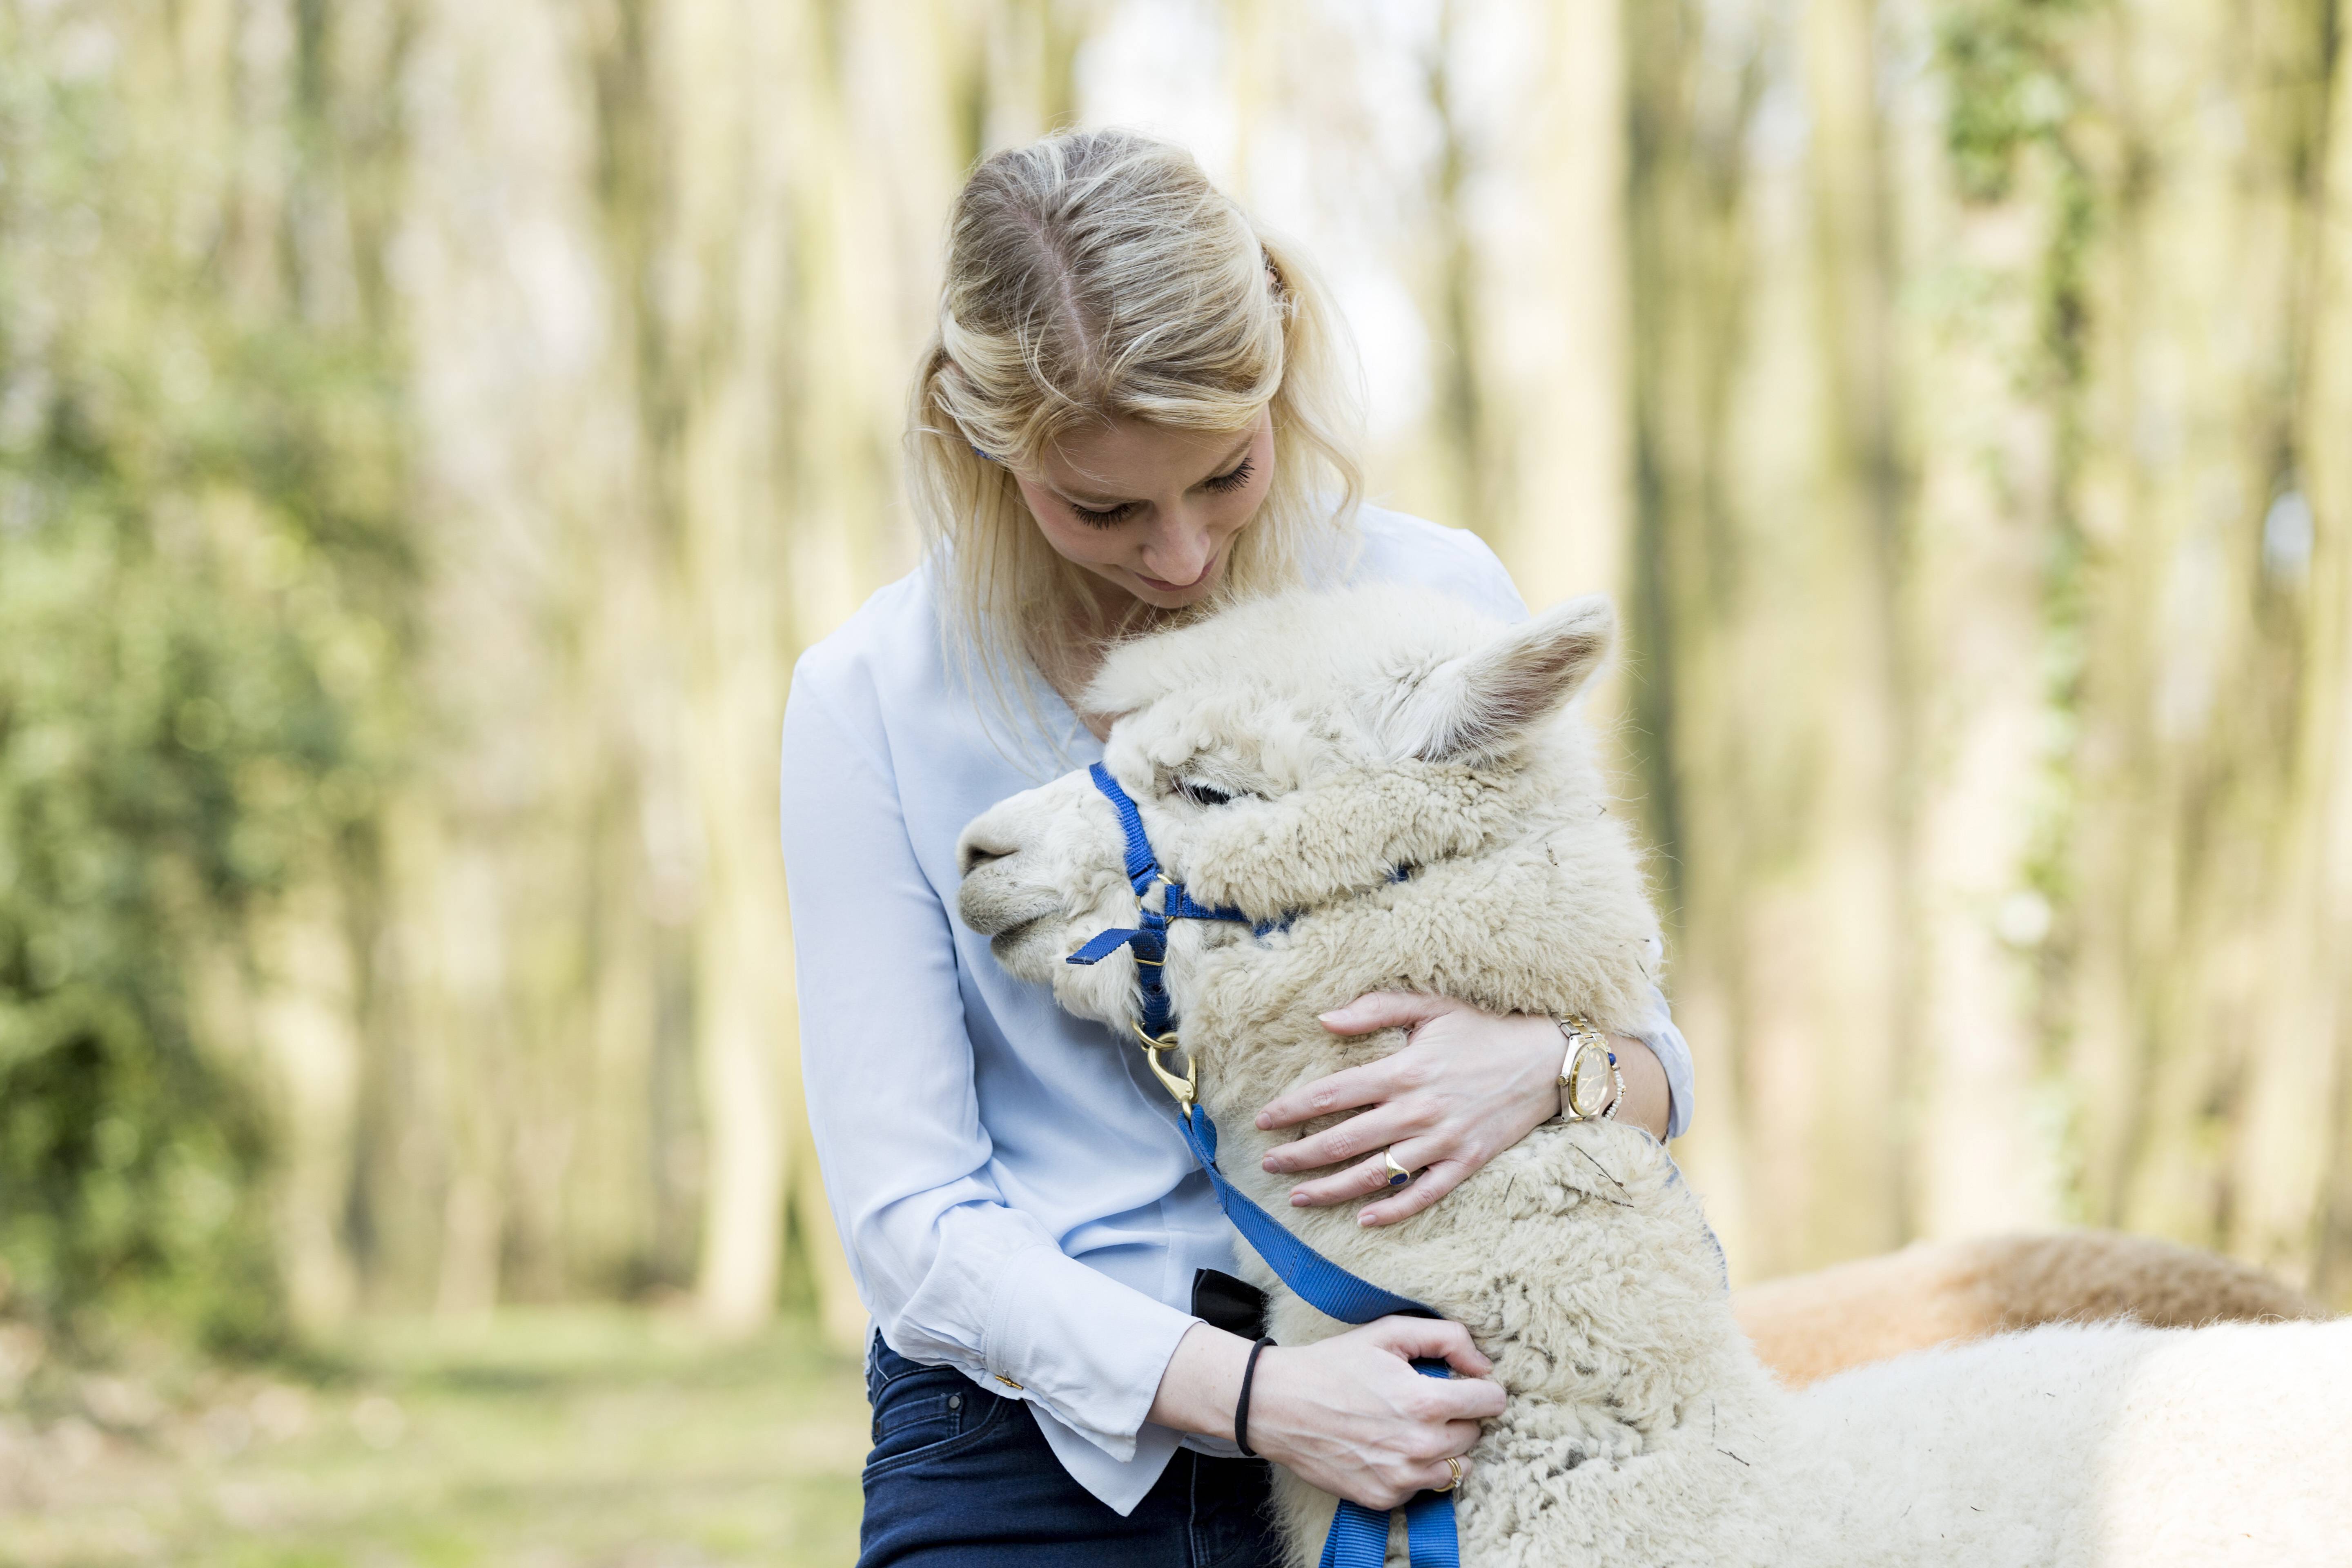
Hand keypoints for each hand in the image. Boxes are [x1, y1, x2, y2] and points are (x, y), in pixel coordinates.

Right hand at [1244, 1318, 1502, 1508]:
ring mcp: (1402, 1478)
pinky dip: (1416, 1469)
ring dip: (1445, 1448)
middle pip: (1475, 1434)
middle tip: (1426, 1402)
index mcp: (1425, 1402)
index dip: (1482, 1388)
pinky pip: (1424, 1487)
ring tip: (1413, 1427)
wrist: (1279, 1406)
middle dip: (1459, 1416)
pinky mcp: (1384, 1498)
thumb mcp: (1389, 1333)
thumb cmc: (1334, 1365)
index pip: (1491, 1401)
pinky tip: (1389, 1447)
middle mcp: (1420, 1446)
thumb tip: (1483, 1365)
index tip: (1464, 1384)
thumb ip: (1447, 1338)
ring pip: (1457, 1467)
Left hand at [1257, 994, 1669, 1224]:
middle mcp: (1418, 1111)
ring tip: (1299, 1196)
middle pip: (1345, 1141)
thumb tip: (1324, 1018)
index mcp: (1404, 1071)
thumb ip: (1375, 1009)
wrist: (1547, 1060)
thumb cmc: (1484, 1028)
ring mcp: (1442, 1141)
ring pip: (1376, 1173)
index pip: (1332, 1095)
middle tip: (1268, 1163)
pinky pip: (1423, 1194)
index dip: (1292, 1110)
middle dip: (1301, 1155)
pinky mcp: (1466, 1162)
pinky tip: (1364, 1219)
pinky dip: (1393, 1210)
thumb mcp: (1430, 1006)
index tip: (1263, 1121)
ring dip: (1333, 1188)